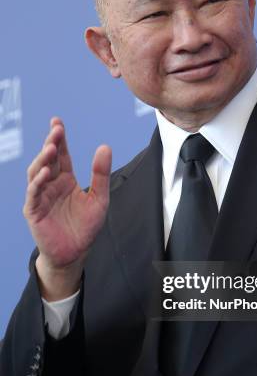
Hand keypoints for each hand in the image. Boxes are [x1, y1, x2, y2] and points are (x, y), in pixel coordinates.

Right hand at [23, 117, 111, 298]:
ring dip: (43, 159)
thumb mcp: (99, 198)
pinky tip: (46, 172)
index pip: (61, 155)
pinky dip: (38, 182)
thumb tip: (105, 147)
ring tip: (51, 148)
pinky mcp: (34, 210)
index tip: (58, 122)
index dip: (58, 138)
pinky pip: (33, 193)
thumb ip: (100, 174)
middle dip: (50, 143)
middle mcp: (51, 184)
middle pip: (48, 159)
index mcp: (66, 180)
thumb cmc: (85, 227)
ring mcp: (40, 196)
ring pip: (37, 172)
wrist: (75, 253)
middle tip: (56, 129)